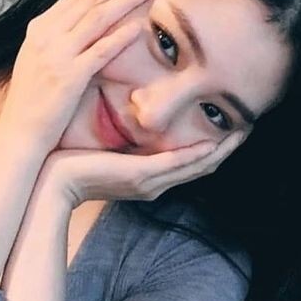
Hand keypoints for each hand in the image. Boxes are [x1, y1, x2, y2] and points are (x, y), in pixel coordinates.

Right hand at [0, 0, 156, 156]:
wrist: (19, 131)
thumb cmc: (33, 99)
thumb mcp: (39, 58)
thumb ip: (59, 37)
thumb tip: (83, 20)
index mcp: (40, 28)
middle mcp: (46, 36)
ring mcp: (57, 55)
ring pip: (98, 18)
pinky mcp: (69, 77)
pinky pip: (100, 51)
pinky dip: (120, 37)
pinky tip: (140, 26)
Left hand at [41, 131, 247, 207]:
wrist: (52, 182)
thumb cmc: (73, 162)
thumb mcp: (105, 149)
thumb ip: (125, 140)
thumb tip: (132, 116)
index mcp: (149, 178)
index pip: (190, 164)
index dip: (214, 148)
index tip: (230, 128)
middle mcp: (155, 184)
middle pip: (202, 167)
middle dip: (226, 149)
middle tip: (248, 126)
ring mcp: (151, 182)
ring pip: (198, 166)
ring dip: (222, 150)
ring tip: (243, 130)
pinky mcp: (142, 175)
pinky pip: (179, 163)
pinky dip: (200, 153)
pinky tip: (216, 141)